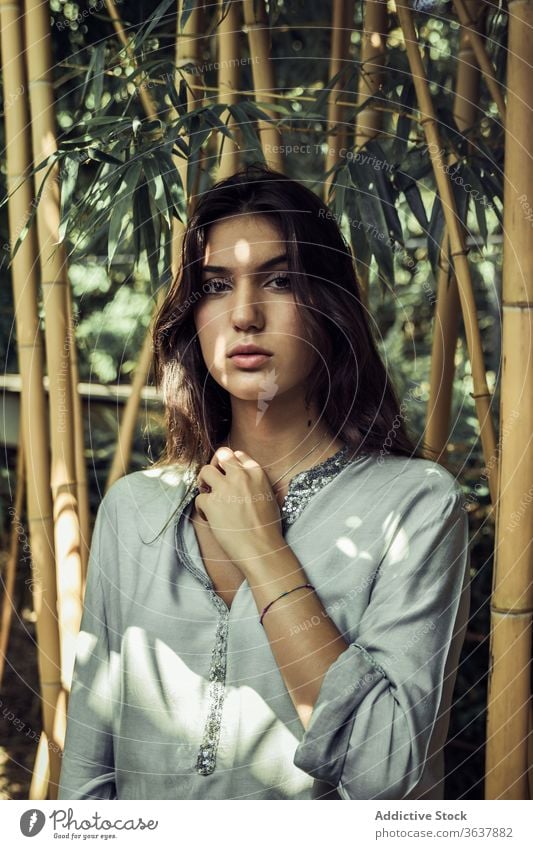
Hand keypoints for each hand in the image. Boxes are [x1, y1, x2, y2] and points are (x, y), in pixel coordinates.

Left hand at [194, 447, 283, 572]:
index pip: (237, 454)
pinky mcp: (212, 503)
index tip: (228, 475)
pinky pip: (199, 498)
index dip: (230, 464)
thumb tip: (240, 481)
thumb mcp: (268, 496)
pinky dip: (202, 508)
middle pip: (221, 455)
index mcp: (256, 473)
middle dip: (215, 466)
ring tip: (208, 496)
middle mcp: (240, 476)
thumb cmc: (268, 528)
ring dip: (204, 482)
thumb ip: (254, 483)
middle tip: (213, 480)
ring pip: (205, 471)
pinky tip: (210, 518)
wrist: (262, 548)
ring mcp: (225, 488)